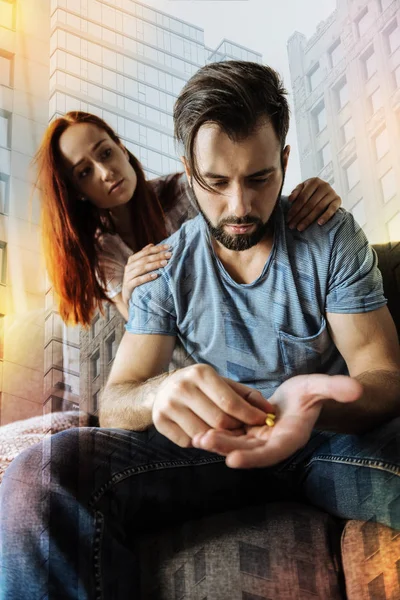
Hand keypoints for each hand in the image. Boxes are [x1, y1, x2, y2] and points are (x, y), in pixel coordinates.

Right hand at [122, 243, 171, 305]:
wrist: (127, 297)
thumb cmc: (136, 280)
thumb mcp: (139, 268)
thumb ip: (144, 256)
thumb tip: (151, 244)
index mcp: (132, 260)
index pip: (146, 251)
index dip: (157, 248)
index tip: (168, 246)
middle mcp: (129, 266)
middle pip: (145, 259)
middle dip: (158, 256)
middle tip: (169, 255)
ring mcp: (128, 276)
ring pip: (142, 268)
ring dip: (154, 265)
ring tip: (165, 263)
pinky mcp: (128, 286)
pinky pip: (138, 280)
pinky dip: (147, 277)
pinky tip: (156, 275)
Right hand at [152, 364, 272, 447]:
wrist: (161, 389)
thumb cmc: (199, 387)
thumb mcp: (221, 383)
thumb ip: (247, 396)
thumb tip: (270, 410)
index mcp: (201, 373)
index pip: (229, 402)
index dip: (248, 415)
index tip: (262, 422)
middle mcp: (182, 387)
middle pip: (218, 422)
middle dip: (235, 429)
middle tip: (240, 429)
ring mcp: (168, 405)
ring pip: (203, 435)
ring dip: (217, 438)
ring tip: (222, 432)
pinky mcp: (159, 421)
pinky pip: (188, 442)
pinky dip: (198, 442)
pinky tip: (200, 431)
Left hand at [192, 374, 361, 468]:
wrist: (298, 397)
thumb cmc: (311, 392)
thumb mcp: (321, 386)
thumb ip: (335, 388)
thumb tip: (356, 389)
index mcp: (290, 438)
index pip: (271, 453)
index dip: (252, 457)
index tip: (232, 459)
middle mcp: (273, 444)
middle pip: (247, 451)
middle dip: (226, 448)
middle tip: (204, 442)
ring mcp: (258, 440)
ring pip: (235, 444)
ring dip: (217, 443)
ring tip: (196, 437)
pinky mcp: (247, 433)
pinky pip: (230, 436)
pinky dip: (216, 434)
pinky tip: (197, 429)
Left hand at [287, 178, 340, 230]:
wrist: (327, 192)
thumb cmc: (312, 191)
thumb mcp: (303, 188)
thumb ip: (296, 192)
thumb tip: (290, 199)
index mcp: (314, 181)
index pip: (302, 198)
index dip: (294, 209)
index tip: (288, 219)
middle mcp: (324, 185)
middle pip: (309, 204)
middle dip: (299, 216)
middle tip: (292, 226)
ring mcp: (332, 193)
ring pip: (318, 208)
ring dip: (308, 219)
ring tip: (300, 228)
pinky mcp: (338, 200)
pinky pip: (332, 209)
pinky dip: (326, 216)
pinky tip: (319, 223)